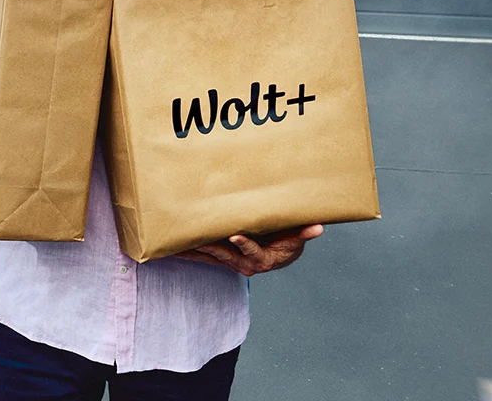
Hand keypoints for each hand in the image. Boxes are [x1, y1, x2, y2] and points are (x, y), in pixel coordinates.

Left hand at [172, 225, 323, 275]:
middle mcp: (244, 263)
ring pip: (210, 256)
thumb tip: (318, 227)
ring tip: (173, 246)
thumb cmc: (288, 245)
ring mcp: (232, 262)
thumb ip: (305, 233)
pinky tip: (172, 249)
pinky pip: (204, 256)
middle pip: (225, 254)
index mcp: (262, 257)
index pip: (253, 250)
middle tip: (193, 238)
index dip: (244, 244)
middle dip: (209, 246)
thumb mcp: (297, 239)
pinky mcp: (223, 258)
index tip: (235, 236)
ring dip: (193, 251)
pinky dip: (190, 252)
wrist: (280, 257)